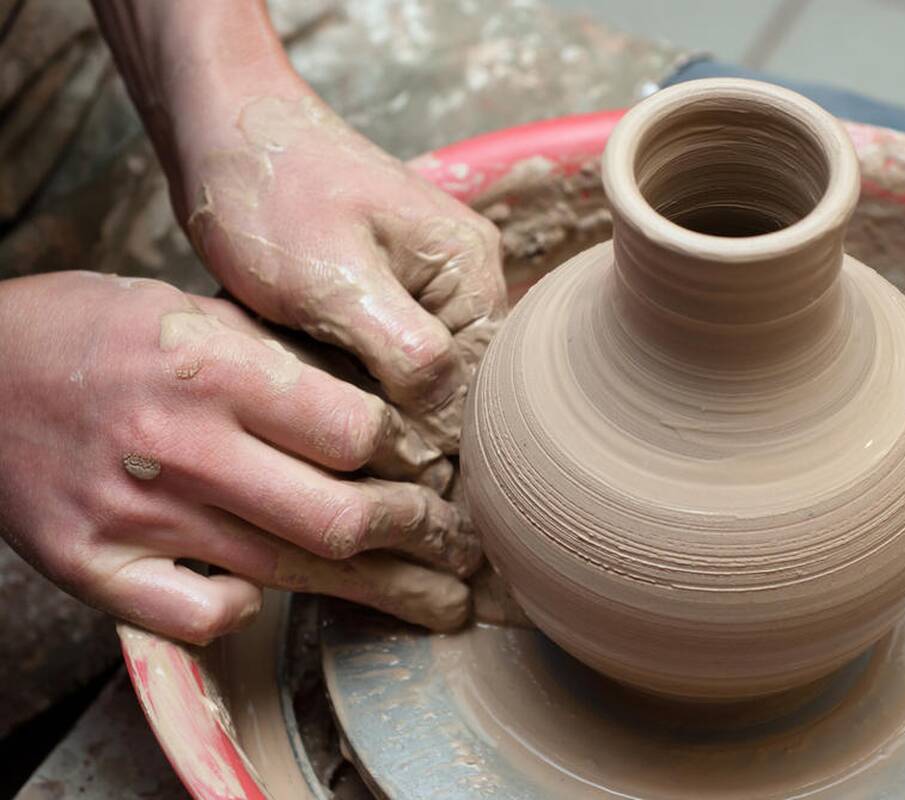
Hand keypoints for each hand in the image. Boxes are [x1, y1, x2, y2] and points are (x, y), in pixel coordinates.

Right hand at [0, 272, 480, 643]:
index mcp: (210, 366)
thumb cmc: (91, 332)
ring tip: (439, 598)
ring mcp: (134, 514)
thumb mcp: (193, 310)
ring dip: (382, 591)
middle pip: (340, 516)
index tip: (435, 464)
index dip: (409, 454)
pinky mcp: (91, 565)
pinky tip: (276, 599)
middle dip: (420, 535)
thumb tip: (385, 412)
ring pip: (289, 571)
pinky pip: (197, 616)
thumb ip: (284, 361)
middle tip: (459, 544)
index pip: (355, 430)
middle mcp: (180, 444)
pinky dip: (244, 611)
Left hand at [177, 93, 505, 453]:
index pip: (479, 386)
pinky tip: (314, 384)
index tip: (370, 462)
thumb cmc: (272, 194)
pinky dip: (354, 380)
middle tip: (332, 440)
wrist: (222, 130)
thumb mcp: (336, 283)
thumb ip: (407, 354)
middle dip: (400, 421)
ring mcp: (428, 286)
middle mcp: (464, 280)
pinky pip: (388, 359)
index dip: (432, 435)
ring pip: (418, 380)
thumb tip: (450, 429)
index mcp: (470, 270)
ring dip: (374, 404)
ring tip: (317, 411)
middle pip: (453, 387)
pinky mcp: (390, 294)